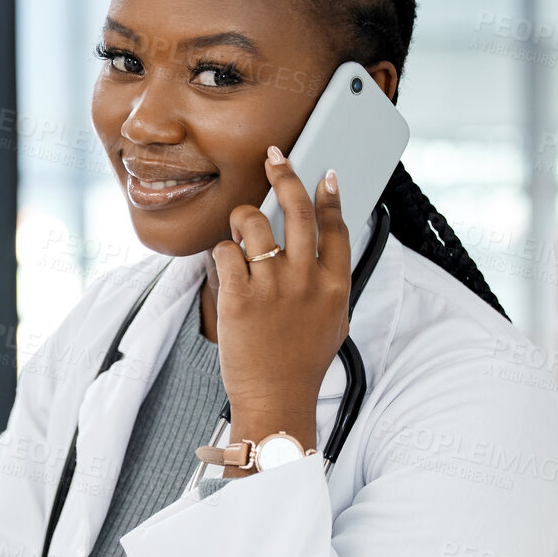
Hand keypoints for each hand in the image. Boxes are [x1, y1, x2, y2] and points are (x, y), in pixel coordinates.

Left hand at [210, 145, 351, 466]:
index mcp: (334, 286)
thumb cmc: (301, 365)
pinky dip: (221, 254)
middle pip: (298, 210)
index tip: (325, 174)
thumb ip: (330, 285)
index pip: (336, 227)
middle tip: (275, 157)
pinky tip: (225, 267)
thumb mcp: (333, 322)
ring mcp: (272, 287)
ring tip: (239, 232)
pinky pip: (224, 252)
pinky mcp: (239, 297)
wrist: (276, 400)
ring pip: (253, 223)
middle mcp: (306, 281)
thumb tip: (326, 253)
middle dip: (285, 174)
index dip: (330, 196)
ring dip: (242, 219)